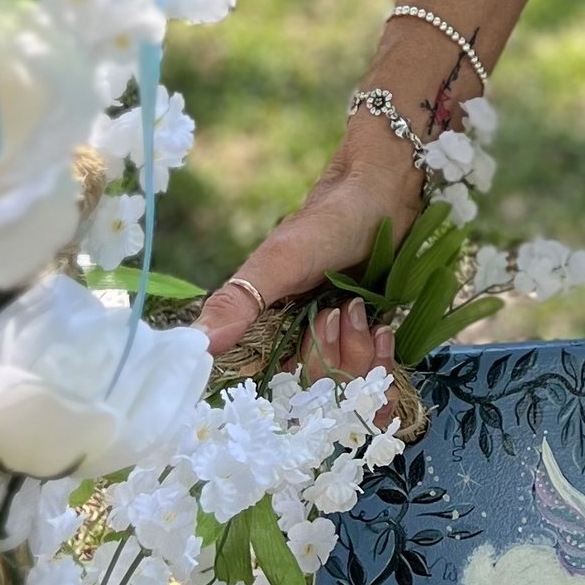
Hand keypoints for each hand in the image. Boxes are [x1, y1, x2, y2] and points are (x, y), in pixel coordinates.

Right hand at [197, 134, 415, 374]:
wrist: (387, 194)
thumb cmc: (330, 223)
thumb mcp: (280, 260)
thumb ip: (239, 301)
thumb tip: (196, 346)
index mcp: (267, 330)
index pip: (267, 384)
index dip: (289, 377)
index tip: (304, 344)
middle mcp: (299, 343)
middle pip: (313, 390)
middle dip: (331, 357)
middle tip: (337, 310)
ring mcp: (338, 345)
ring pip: (346, 386)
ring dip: (360, 352)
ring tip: (360, 308)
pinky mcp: (370, 343)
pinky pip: (375, 377)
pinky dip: (382, 359)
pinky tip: (383, 330)